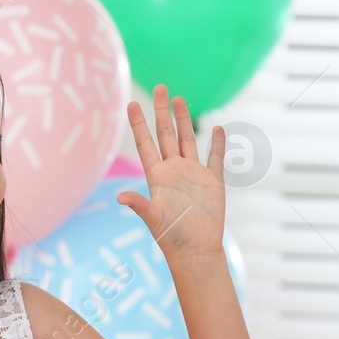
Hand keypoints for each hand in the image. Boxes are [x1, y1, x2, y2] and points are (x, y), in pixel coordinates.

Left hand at [119, 84, 227, 260]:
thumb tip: (120, 197)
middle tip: (159, 87)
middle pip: (166, 134)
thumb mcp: (155, 220)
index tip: (131, 104)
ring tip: (180, 98)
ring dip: (184, 120)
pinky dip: (217, 143)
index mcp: (157, 177)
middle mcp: (174, 171)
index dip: (138, 124)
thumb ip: (140, 206)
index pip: (145, 144)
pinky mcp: (212, 182)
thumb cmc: (172, 238)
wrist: (196, 250)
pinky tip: (218, 127)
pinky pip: (215, 158)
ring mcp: (193, 174)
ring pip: (188, 140)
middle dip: (162, 111)